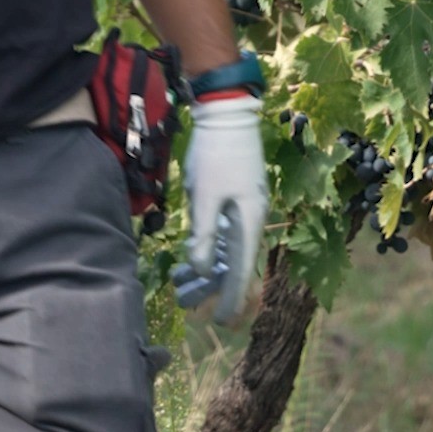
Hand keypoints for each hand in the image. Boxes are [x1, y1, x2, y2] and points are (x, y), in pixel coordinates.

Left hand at [177, 95, 267, 324]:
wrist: (227, 111)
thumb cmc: (216, 153)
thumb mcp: (204, 196)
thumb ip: (204, 235)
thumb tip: (202, 269)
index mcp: (249, 221)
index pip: (242, 270)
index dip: (229, 297)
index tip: (218, 320)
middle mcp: (252, 218)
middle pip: (234, 263)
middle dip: (210, 286)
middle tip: (184, 301)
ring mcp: (245, 206)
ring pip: (228, 248)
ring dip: (206, 267)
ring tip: (181, 282)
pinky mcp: (237, 196)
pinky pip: (225, 232)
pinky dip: (209, 246)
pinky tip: (191, 255)